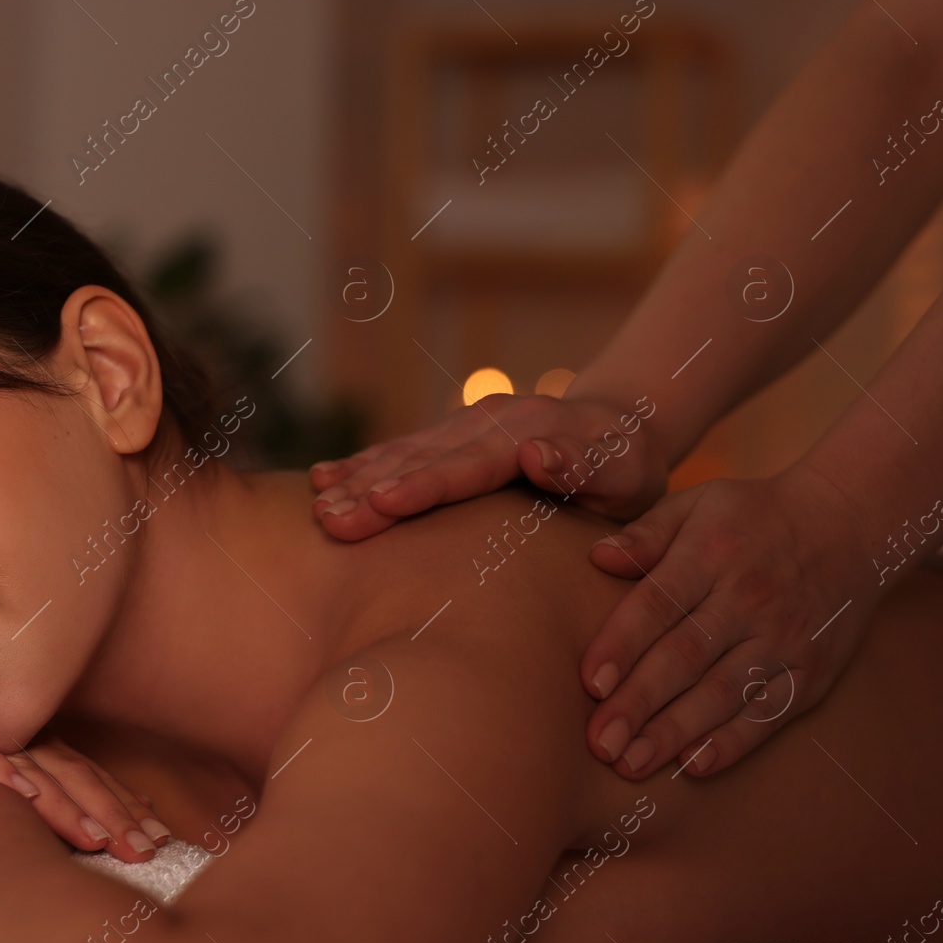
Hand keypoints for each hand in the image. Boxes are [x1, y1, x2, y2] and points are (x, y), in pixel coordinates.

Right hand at [0, 684, 168, 862]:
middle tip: (149, 847)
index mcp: (24, 750)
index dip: (123, 805)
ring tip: (103, 834)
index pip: (85, 777)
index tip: (160, 837)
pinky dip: (4, 775)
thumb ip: (22, 805)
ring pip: (34, 770)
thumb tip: (72, 836)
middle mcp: (7, 740)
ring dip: (72, 803)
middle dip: (115, 813)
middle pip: (73, 775)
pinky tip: (28, 792)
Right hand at [308, 392, 668, 540]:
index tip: (380, 503)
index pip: (465, 467)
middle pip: (421, 461)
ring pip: (402, 454)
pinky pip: (400, 452)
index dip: (421, 487)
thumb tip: (538, 456)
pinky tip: (322, 479)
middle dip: (370, 490)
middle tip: (328, 519)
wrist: (622, 429)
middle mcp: (487, 422)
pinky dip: (361, 466)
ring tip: (316, 505)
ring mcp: (464, 426)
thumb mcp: (625, 475)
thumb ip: (583, 467)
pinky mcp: (451, 437)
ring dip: (356, 479)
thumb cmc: (627, 471)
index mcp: (527, 434)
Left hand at [579, 464, 878, 779]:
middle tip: (599, 742)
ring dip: (675, 733)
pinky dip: (733, 741)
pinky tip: (694, 765)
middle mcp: (750, 599)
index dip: (622, 646)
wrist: (852, 523)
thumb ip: (647, 533)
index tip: (589, 684)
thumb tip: (597, 558)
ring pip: (723, 693)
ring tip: (631, 763)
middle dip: (639, 703)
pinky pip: (770, 712)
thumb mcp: (699, 503)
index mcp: (712, 554)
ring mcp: (786, 638)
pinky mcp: (813, 670)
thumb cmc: (754, 516)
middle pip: (686, 657)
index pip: (658, 605)